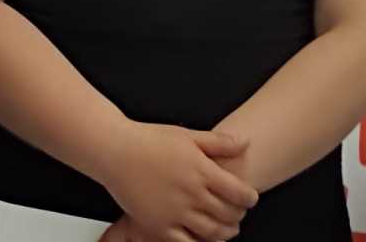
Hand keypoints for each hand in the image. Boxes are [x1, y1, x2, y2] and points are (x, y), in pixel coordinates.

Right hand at [100, 122, 256, 241]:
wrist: (115, 150)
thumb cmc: (148, 140)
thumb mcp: (186, 134)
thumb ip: (217, 142)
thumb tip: (244, 142)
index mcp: (201, 169)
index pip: (239, 192)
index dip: (249, 198)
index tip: (250, 197)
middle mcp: (192, 193)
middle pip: (229, 214)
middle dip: (238, 215)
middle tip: (238, 212)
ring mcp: (176, 212)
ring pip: (213, 232)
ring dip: (225, 232)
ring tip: (226, 228)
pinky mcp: (160, 226)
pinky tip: (202, 237)